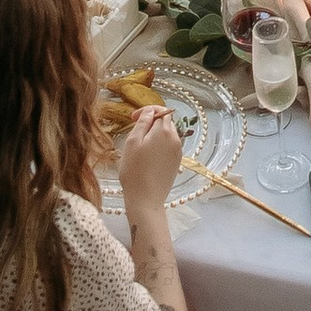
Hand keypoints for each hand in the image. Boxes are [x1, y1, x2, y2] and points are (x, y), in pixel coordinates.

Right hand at [115, 103, 182, 221]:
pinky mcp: (176, 163)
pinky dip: (159, 145)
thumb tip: (149, 111)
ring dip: (155, 134)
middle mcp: (175, 139)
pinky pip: (169, 146)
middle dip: (151, 122)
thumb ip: (142, 122)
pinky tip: (148, 157)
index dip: (146, 111)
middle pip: (165, 121)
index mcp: (164, 131)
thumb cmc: (134, 171)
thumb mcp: (132, 142)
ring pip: (167, 134)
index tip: (132, 118)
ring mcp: (178, 152)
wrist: (146, 200)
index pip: (160, 110)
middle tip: (135, 132)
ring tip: (140, 146)